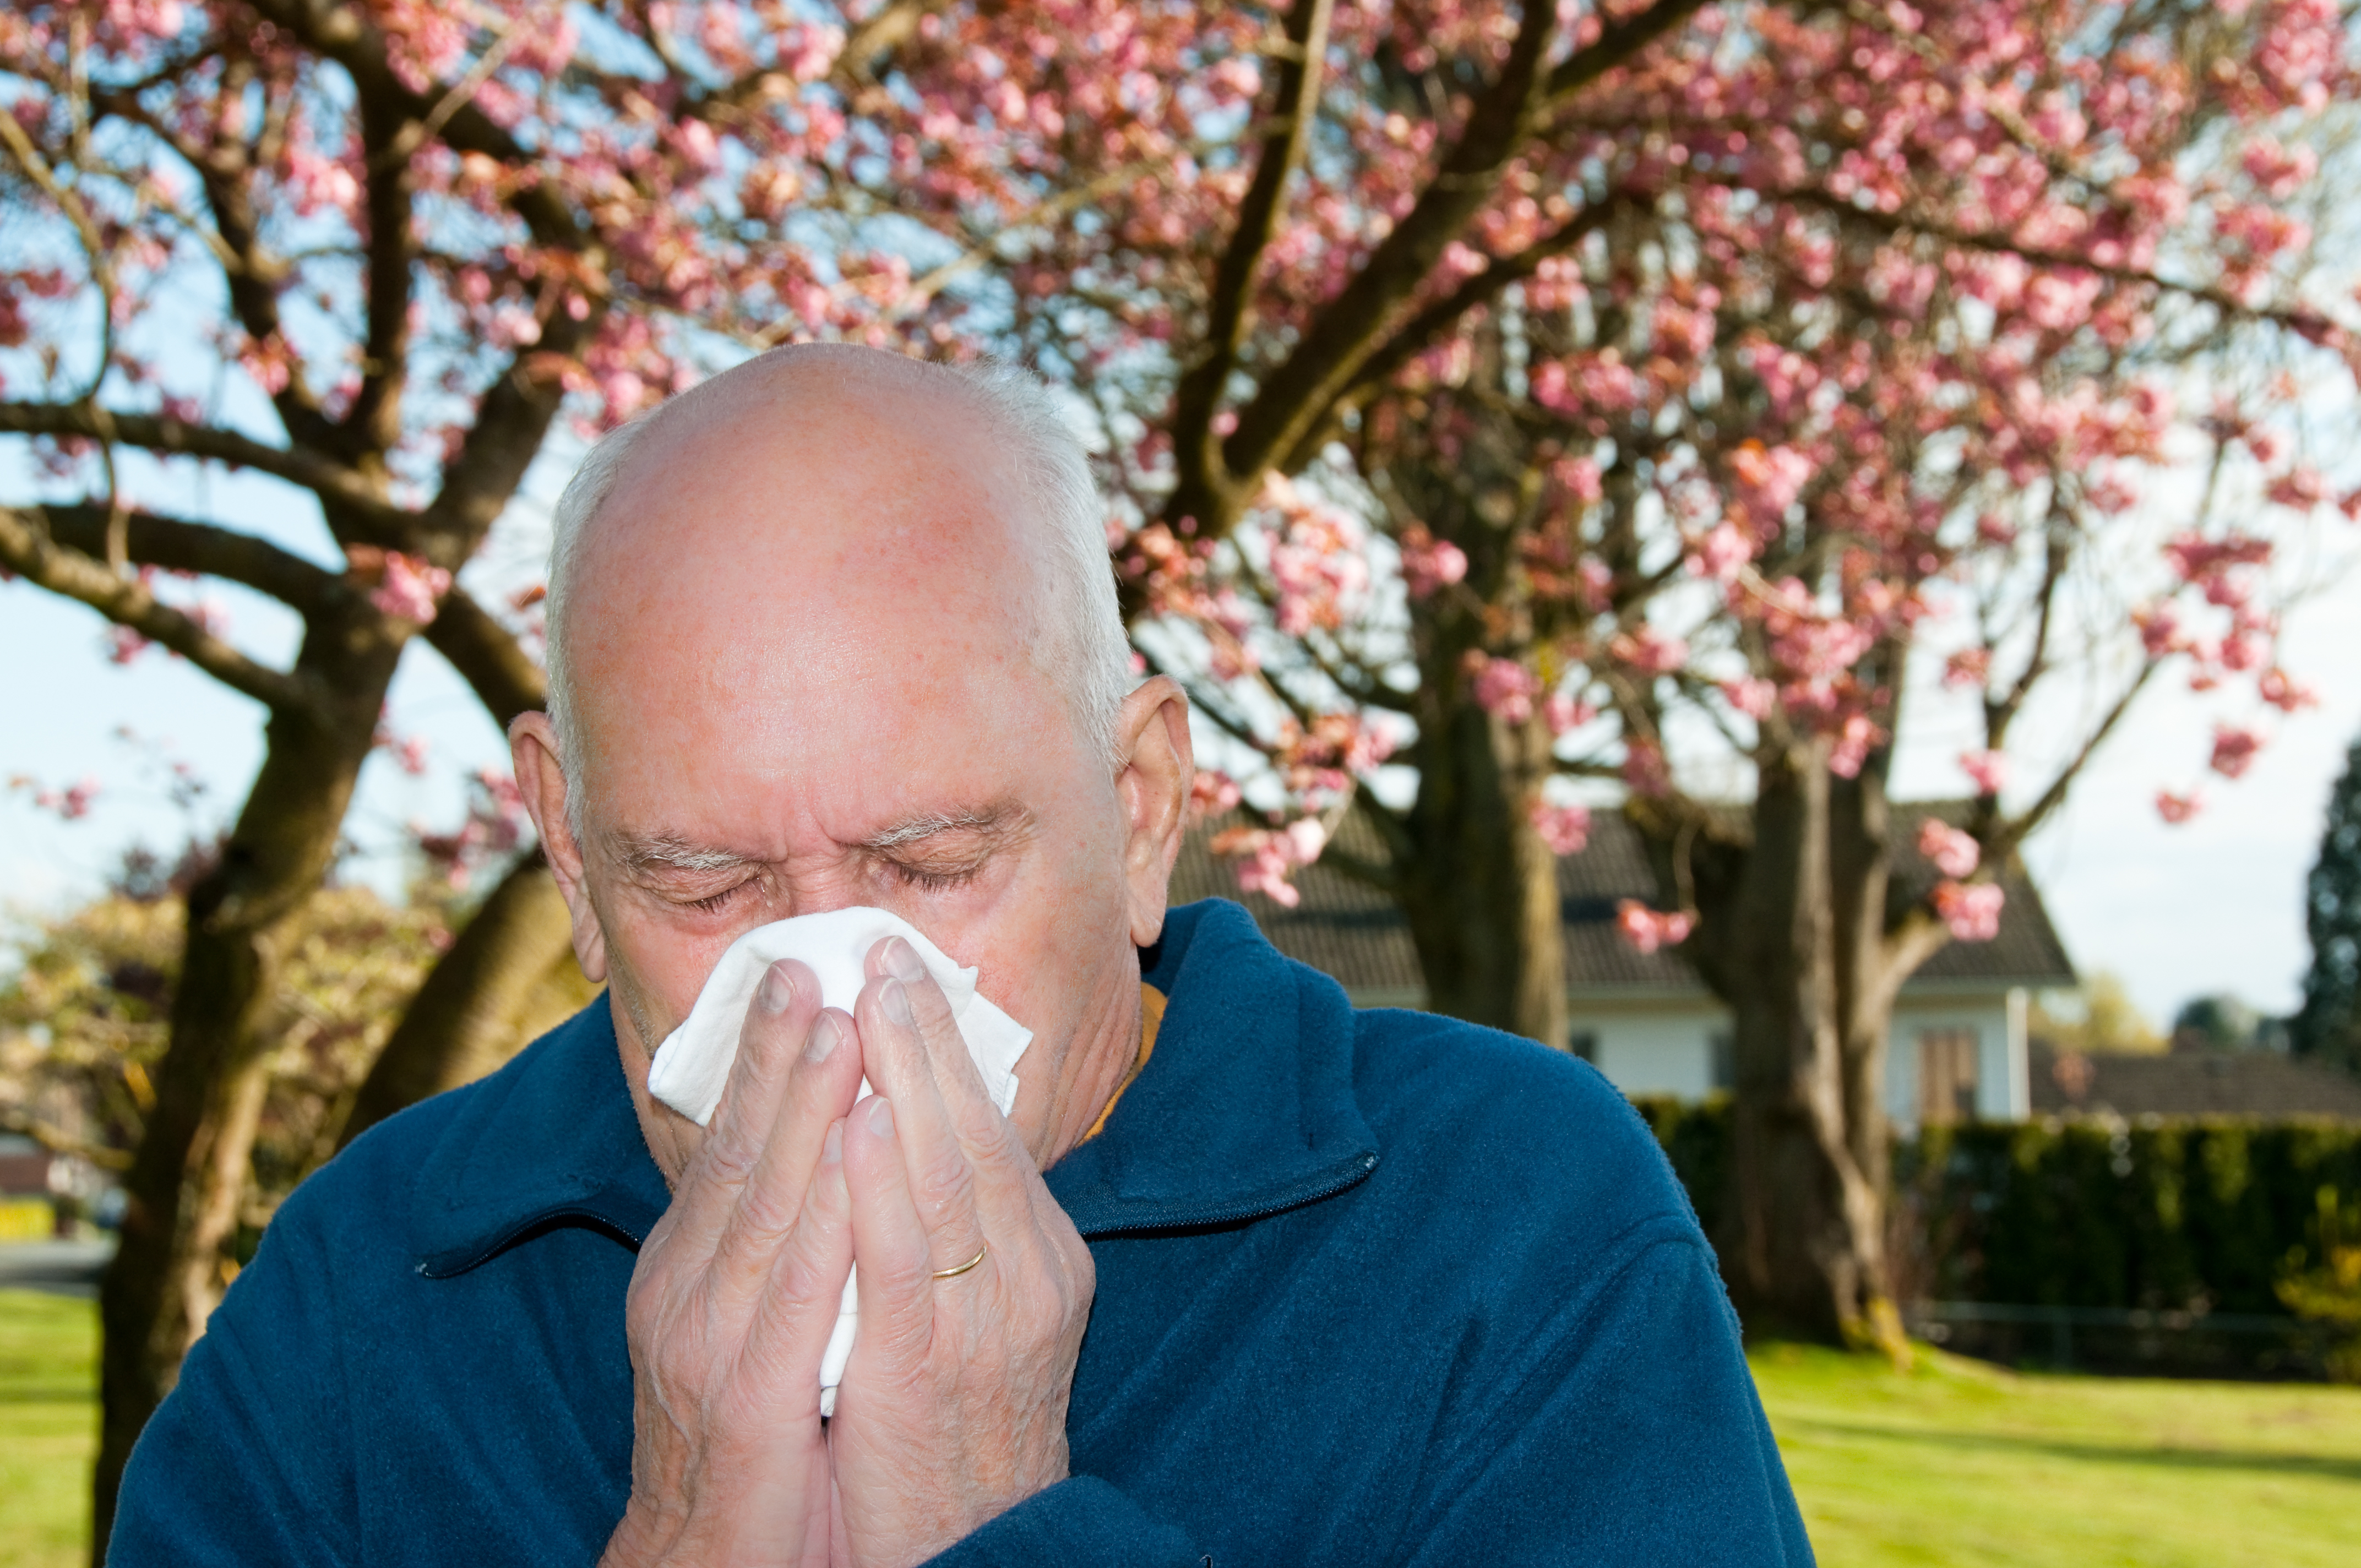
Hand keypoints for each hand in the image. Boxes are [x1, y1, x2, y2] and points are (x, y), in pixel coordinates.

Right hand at [601, 960, 865, 1567]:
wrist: (705, 1562)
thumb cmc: (748, 1437)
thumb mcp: (753, 1318)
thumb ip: (780, 1238)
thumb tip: (829, 1145)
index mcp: (691, 1265)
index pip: (732, 1142)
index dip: (765, 1056)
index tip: (801, 972)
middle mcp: (688, 1288)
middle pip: (739, 1151)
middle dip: (777, 1053)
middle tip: (812, 962)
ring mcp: (707, 1341)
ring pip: (763, 1203)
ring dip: (800, 1110)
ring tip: (837, 1024)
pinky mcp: (745, 1397)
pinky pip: (791, 1295)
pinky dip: (822, 1219)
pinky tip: (851, 1159)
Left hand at [826, 936, 1096, 1567]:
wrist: (976, 1553)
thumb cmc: (961, 1436)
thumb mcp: (981, 1316)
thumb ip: (957, 1232)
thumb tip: (908, 1139)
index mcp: (1042, 1257)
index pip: (990, 1130)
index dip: (944, 1048)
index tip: (904, 972)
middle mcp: (1030, 1276)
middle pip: (975, 1133)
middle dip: (926, 1035)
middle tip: (882, 949)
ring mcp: (989, 1323)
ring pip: (947, 1179)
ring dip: (904, 1083)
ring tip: (868, 1000)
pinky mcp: (932, 1372)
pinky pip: (908, 1267)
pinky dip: (880, 1193)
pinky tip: (854, 1128)